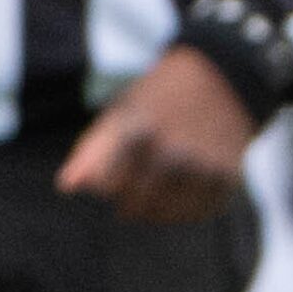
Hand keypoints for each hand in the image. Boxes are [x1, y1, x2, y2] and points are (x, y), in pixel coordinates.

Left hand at [55, 45, 253, 221]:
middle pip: (134, 205)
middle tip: (138, 180)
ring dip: (155, 208)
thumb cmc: (163, 96)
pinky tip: (185, 185)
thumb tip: (67, 186)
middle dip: (129, 199)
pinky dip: (184, 208)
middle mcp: (174, 152)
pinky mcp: (225, 179)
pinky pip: (194, 213)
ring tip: (160, 184)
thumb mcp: (124, 110)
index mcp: (141, 130)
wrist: (226, 78)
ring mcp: (202, 168)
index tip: (114, 173)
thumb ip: (92, 149)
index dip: (108, 183)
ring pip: (164, 213)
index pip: (108, 185)